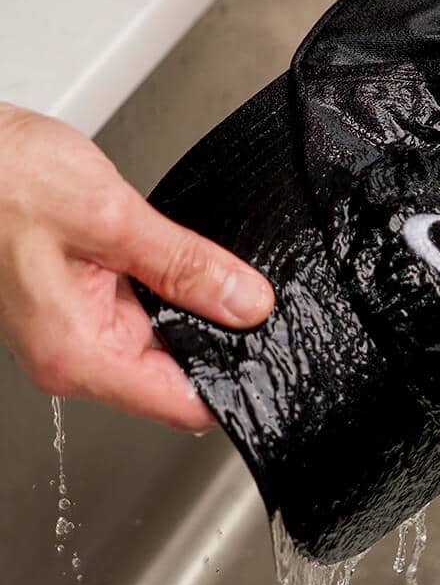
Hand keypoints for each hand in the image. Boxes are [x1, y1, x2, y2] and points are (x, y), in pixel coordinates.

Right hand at [0, 104, 273, 429]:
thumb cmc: (3, 179)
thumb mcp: (111, 219)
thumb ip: (185, 264)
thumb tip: (246, 303)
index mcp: (76, 353)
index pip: (180, 405)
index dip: (232, 383)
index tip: (268, 349)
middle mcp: (72, 354)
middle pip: (176, 375)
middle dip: (218, 337)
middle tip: (249, 293)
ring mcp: (73, 331)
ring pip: (162, 341)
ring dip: (191, 308)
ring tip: (209, 268)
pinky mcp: (77, 304)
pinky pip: (141, 312)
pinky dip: (167, 289)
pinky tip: (174, 258)